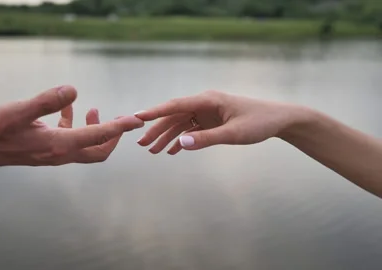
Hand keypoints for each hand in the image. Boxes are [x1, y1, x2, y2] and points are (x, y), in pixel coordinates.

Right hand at [0, 85, 143, 170]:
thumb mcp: (19, 111)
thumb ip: (46, 101)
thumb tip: (73, 90)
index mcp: (58, 145)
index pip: (97, 137)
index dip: (119, 128)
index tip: (136, 120)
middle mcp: (60, 153)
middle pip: (98, 151)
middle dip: (114, 136)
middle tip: (122, 120)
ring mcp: (54, 153)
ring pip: (86, 146)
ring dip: (95, 129)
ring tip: (95, 109)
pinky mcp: (47, 149)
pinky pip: (68, 138)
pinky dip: (73, 124)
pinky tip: (66, 107)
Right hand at [135, 90, 307, 153]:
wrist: (280, 120)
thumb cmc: (259, 123)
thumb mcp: (233, 134)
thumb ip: (206, 139)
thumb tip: (180, 144)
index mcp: (207, 100)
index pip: (175, 105)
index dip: (154, 112)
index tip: (136, 117)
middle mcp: (204, 104)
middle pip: (174, 117)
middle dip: (157, 130)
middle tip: (141, 145)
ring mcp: (207, 113)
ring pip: (181, 124)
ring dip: (167, 137)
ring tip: (153, 151)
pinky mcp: (212, 121)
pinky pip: (192, 130)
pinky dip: (182, 140)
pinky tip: (173, 151)